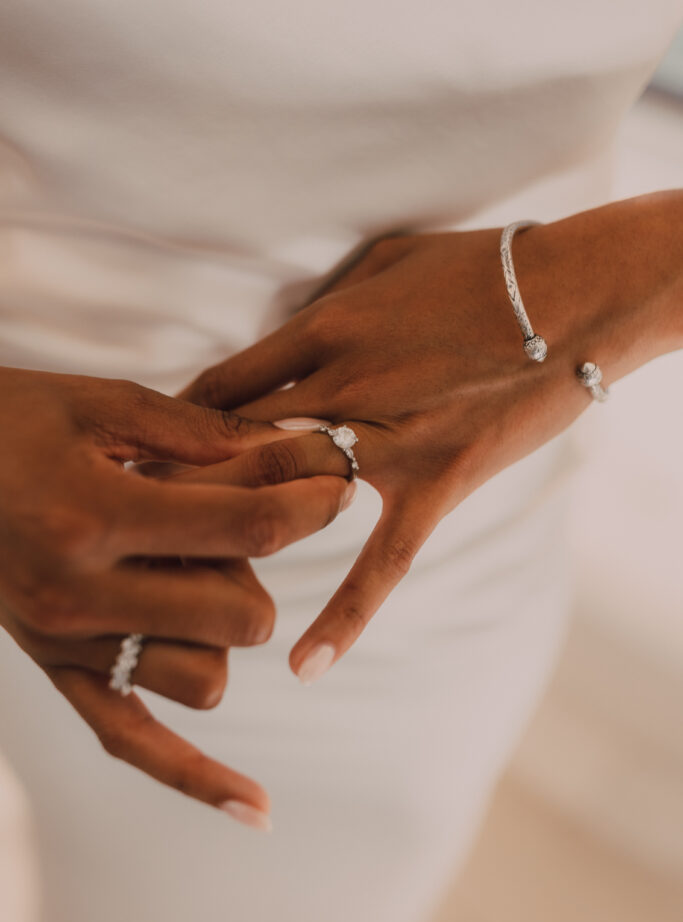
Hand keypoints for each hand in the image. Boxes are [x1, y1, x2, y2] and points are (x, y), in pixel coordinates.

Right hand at [0, 367, 351, 824]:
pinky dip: (198, 779)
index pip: (246, 527)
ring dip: (222, 633)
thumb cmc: (13, 420)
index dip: (313, 502)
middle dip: (259, 568)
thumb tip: (303, 447)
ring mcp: (65, 646)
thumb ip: (203, 434)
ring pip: (206, 680)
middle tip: (228, 522)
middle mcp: (78, 595)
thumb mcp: (103, 405)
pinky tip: (260, 808)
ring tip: (186, 575)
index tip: (343, 481)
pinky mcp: (57, 672)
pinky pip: (133, 743)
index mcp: (93, 516)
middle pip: (239, 615)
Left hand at [181, 193, 682, 682]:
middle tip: (137, 525)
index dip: (176, 425)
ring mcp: (391, 442)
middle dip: (182, 485)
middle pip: (238, 447)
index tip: (152, 456)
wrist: (575, 296)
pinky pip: (384, 559)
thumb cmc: (480, 265)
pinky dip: (347, 612)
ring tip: (184, 575)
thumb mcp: (385, 258)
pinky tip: (306, 663)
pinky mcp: (438, 484)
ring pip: (290, 497)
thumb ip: (325, 300)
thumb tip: (283, 329)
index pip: (222, 386)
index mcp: (325, 328)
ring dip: (236, 533)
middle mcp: (345, 387)